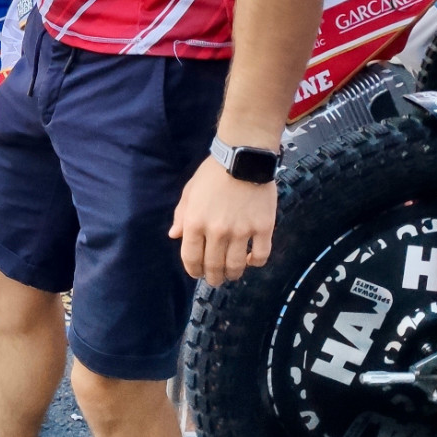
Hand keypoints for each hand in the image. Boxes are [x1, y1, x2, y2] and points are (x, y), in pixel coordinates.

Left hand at [169, 155, 275, 285]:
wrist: (243, 157)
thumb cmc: (213, 173)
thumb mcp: (190, 191)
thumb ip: (181, 215)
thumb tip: (174, 236)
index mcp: (195, 223)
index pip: (191, 258)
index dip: (194, 270)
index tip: (198, 273)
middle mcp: (217, 231)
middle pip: (213, 266)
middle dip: (213, 277)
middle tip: (216, 279)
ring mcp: (241, 231)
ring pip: (236, 266)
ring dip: (233, 274)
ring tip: (232, 274)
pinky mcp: (263, 228)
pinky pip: (261, 256)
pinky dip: (255, 263)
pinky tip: (251, 260)